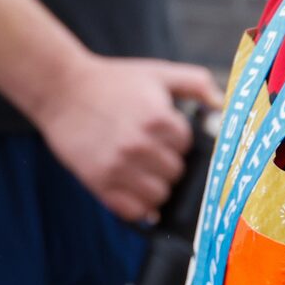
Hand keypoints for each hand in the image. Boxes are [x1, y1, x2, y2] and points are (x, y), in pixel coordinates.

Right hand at [30, 51, 223, 223]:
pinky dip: (137, 205)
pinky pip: (133, 211)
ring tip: (140, 169)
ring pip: (159, 196)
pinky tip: (130, 186)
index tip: (160, 132)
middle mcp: (140, 145)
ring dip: (154, 186)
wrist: (60, 89)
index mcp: (158, 118)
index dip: (175, 140)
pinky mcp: (99, 182)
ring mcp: (119, 166)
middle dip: (166, 163)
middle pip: (176, 173)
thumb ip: (194, 82)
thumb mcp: (156, 73)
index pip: (187, 147)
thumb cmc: (110, 81)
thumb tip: (223, 104)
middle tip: (149, 150)